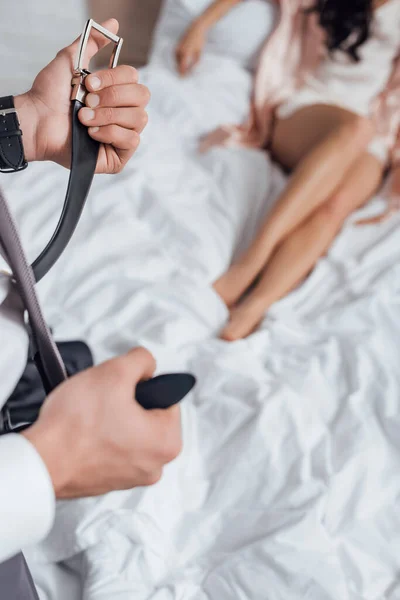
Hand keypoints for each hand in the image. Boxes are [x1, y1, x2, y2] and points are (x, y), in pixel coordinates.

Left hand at [14, 19, 149, 173]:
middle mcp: (123, 113)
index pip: (134, 79)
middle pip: (142, 97)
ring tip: (84, 118)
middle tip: (87, 102)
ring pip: (138, 119)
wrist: (38, 122)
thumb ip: (92, 42)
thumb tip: (113, 24)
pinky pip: (131, 140)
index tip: (88, 83)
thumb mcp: (71, 61)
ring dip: (108, 116)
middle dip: (112, 98)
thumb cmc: (50, 95)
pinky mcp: (118, 156)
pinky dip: (110, 134)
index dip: (113, 79)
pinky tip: (91, 134)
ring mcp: (122, 135)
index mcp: (115, 92)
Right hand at [22, 348, 181, 497]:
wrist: (40, 462)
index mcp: (168, 442)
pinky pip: (112, 449)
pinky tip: (83, 433)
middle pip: (148, 416)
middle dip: (127, 403)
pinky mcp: (109, 482)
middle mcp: (156, 466)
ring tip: (90, 416)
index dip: (142, 385)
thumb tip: (147, 364)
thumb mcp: (115, 372)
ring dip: (113, 420)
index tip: (121, 389)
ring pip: (129, 431)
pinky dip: (100, 439)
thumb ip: (141, 360)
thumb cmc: (76, 425)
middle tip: (104, 400)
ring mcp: (132, 477)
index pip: (167, 398)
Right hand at [175, 23, 206, 75]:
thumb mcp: (199, 53)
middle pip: (178, 64)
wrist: (196, 28)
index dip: (182, 74)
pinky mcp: (177, 45)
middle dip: (180, 70)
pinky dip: (178, 60)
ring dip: (179, 65)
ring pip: (176, 60)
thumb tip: (191, 70)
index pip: (182, 67)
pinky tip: (182, 62)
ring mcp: (177, 47)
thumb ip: (195, 63)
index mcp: (186, 53)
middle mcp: (180, 50)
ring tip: (184, 70)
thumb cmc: (199, 41)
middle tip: (184, 76)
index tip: (183, 78)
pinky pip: (176, 56)